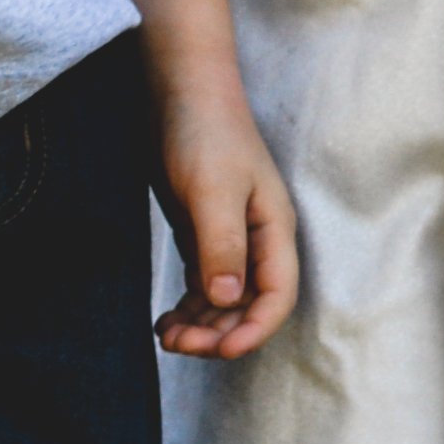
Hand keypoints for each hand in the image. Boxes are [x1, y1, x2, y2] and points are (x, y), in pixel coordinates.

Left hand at [152, 94, 300, 360]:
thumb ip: (222, 244)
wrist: (180, 93)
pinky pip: (203, 286)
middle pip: (249, 306)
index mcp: (274, 230)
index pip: (277, 296)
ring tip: (166, 337)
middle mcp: (257, 240)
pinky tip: (165, 320)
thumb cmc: (205, 133)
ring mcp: (230, 239)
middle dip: (218, 332)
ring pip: (223, 301)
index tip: (221, 351)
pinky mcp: (204, 234)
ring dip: (200, 325)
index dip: (254, 330)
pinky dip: (188, 308)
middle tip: (179, 344)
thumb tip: (228, 298)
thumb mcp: (213, 190)